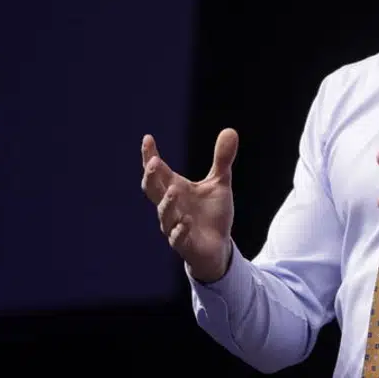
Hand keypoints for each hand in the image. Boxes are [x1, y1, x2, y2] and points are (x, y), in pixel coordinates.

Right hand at [141, 129, 237, 282]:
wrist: (217, 247)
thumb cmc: (212, 214)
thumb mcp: (219, 183)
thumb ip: (222, 159)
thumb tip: (230, 130)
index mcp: (173, 188)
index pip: (157, 171)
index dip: (149, 156)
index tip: (148, 138)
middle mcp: (169, 206)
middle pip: (152, 190)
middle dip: (151, 177)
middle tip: (153, 162)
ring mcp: (174, 226)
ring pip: (164, 214)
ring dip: (167, 203)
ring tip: (174, 190)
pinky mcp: (184, 244)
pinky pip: (177, 238)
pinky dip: (180, 230)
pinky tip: (186, 221)